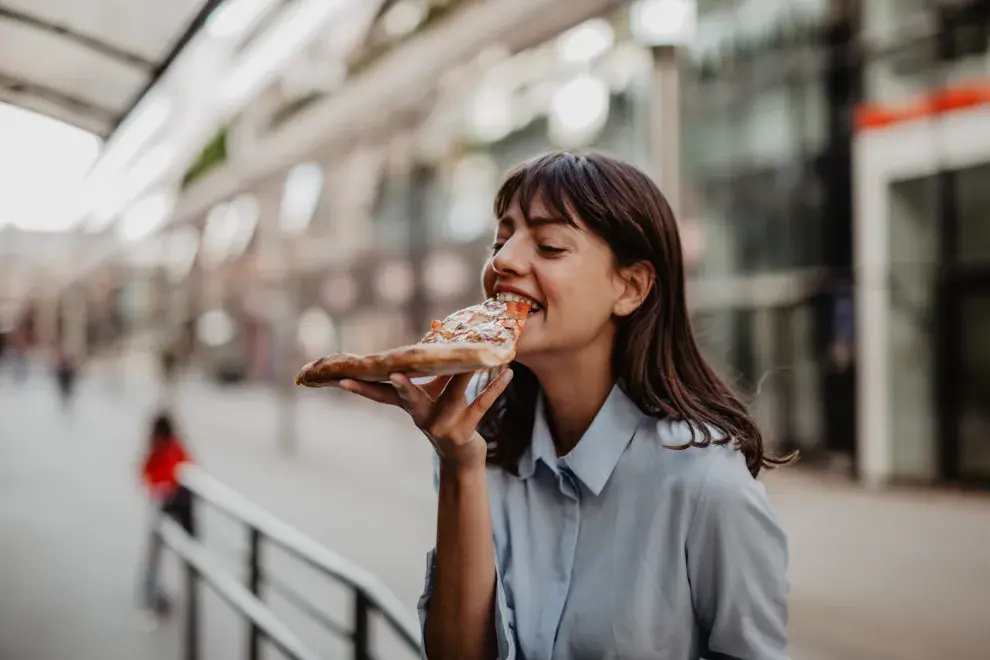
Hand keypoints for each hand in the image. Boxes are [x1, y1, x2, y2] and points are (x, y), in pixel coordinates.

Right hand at [337, 369, 513, 470]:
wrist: (461, 458)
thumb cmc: (446, 416)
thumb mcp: (434, 394)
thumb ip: (434, 368)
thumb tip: (437, 325)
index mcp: (410, 407)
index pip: (381, 396)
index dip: (362, 388)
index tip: (342, 380)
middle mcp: (422, 418)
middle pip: (409, 398)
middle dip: (403, 386)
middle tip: (394, 374)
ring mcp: (442, 426)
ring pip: (454, 394)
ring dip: (466, 373)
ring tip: (478, 356)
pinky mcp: (464, 432)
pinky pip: (481, 405)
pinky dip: (495, 388)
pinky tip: (507, 373)